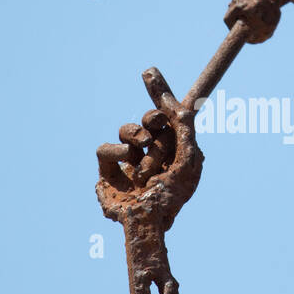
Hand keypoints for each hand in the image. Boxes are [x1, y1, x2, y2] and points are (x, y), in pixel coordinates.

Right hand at [96, 68, 203, 229]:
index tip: (149, 72)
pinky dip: (117, 152)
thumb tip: (180, 103)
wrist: (146, 221)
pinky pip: (106, 147)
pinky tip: (128, 168)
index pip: (169, 116)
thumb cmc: (172, 197)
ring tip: (146, 161)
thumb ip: (185, 129)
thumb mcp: (187, 160)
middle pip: (149, 119)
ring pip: (129, 130)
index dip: (160, 93)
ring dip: (138, 139)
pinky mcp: (109, 171)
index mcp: (176, 151)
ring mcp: (130, 162)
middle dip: (154, 117)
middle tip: (156, 122)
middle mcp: (154, 153)